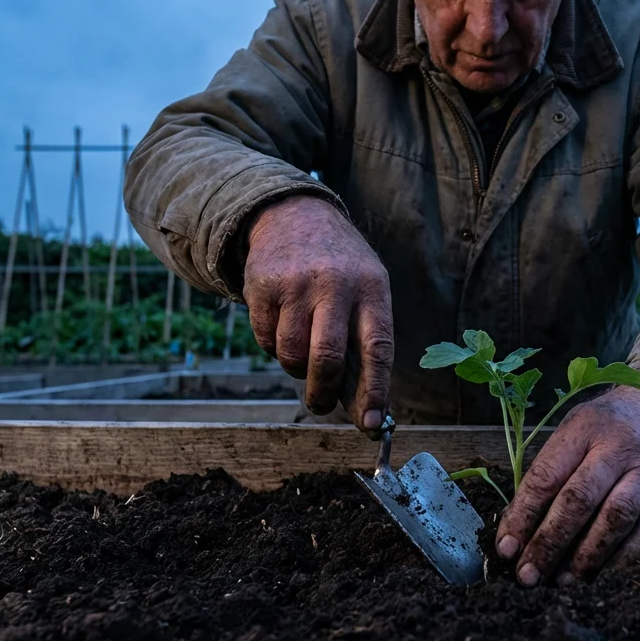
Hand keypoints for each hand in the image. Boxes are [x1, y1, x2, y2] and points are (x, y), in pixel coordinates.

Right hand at [243, 195, 393, 432]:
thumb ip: (367, 338)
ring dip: (296, 368)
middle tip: (321, 405)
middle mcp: (335, 283)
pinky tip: (282, 325)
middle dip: (324, 394)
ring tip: (302, 352)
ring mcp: (296, 284)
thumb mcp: (367, 288)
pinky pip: (265, 341)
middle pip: (327, 359)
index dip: (375, 392)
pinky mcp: (262, 286)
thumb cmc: (341, 268)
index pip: (377, 348)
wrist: (295, 215)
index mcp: (372, 287)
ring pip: (292, 355)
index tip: (371, 425)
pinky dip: (273, 347)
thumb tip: (367, 408)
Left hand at [495, 378, 639, 585]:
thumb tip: (519, 527)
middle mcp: (618, 447)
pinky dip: (625, 558)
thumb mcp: (575, 429)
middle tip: (528, 575)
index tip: (506, 549)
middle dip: (549, 543)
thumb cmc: (609, 425)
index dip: (523, 516)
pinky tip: (604, 574)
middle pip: (579, 500)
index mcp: (583, 428)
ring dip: (586, 556)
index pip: (547, 476)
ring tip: (563, 581)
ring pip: (616, 518)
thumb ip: (551, 469)